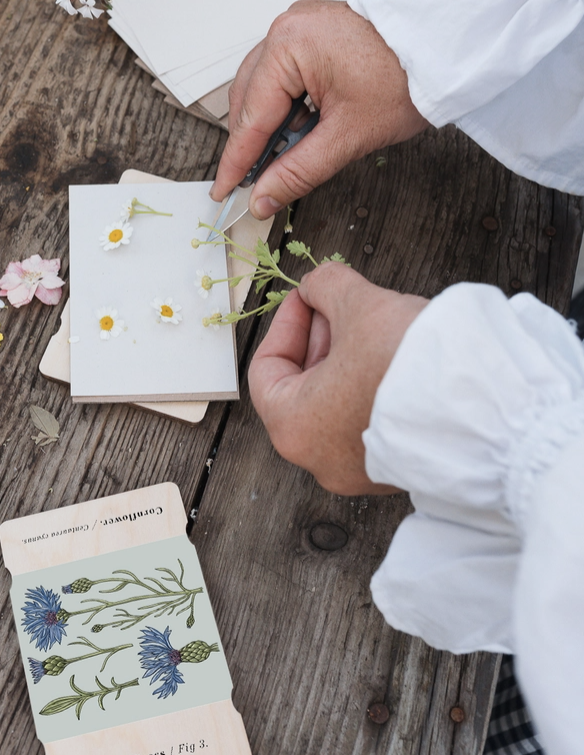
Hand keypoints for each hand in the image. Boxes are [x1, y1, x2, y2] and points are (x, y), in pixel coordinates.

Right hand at [210, 1, 428, 218]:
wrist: (445, 48)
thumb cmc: (407, 79)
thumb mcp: (348, 136)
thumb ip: (298, 171)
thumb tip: (264, 197)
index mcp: (288, 45)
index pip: (250, 117)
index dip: (236, 162)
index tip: (224, 191)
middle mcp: (285, 28)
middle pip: (249, 99)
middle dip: (253, 143)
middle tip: (257, 183)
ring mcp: (297, 25)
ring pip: (263, 86)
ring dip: (270, 123)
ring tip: (286, 156)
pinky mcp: (311, 31)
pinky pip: (281, 71)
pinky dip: (286, 103)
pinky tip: (301, 127)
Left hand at [248, 261, 427, 494]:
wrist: (487, 404)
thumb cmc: (409, 362)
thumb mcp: (358, 304)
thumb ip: (326, 287)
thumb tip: (318, 284)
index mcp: (294, 428)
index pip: (267, 369)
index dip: (287, 323)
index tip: (307, 297)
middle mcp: (321, 461)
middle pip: (303, 387)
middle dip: (322, 338)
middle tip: (339, 304)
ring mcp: (362, 470)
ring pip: (338, 404)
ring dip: (349, 360)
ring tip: (372, 324)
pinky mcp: (398, 468)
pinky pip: (371, 421)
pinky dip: (373, 387)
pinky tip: (394, 355)